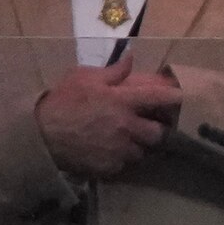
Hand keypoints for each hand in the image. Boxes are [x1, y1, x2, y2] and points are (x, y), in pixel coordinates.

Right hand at [35, 65, 177, 180]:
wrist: (39, 135)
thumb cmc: (61, 102)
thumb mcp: (83, 78)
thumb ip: (112, 72)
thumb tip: (131, 57)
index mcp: (123, 102)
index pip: (159, 99)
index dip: (175, 98)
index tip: (184, 98)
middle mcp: (128, 127)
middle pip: (159, 134)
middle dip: (155, 130)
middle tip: (144, 127)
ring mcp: (121, 150)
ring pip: (142, 151)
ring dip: (137, 146)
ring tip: (122, 140)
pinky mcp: (111, 167)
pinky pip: (124, 164)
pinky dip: (119, 159)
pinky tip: (107, 152)